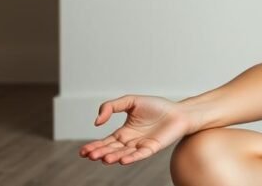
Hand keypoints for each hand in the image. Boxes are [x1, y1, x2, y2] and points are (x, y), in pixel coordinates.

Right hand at [78, 94, 194, 165]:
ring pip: (123, 154)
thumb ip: (111, 107)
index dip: (94, 146)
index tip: (83, 152)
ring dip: (113, 157)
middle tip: (90, 155)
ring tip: (103, 158)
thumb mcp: (130, 101)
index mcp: (124, 132)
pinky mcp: (152, 148)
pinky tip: (122, 160)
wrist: (178, 111)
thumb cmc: (157, 106)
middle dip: (100, 153)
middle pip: (111, 149)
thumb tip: (96, 122)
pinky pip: (139, 155)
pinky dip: (131, 158)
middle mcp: (130, 142)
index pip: (105, 142)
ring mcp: (140, 146)